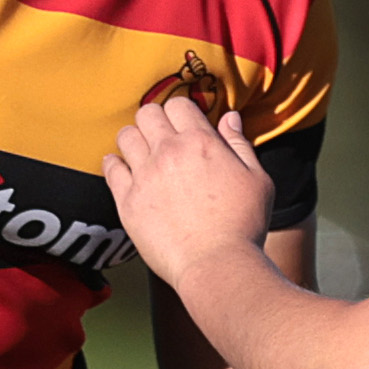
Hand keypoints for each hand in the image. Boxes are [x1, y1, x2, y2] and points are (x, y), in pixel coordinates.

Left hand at [101, 84, 277, 276]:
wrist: (217, 263)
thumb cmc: (244, 224)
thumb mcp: (258, 180)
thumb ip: (240, 145)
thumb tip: (229, 117)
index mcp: (202, 142)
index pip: (180, 104)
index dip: (183, 111)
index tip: (187, 125)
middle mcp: (168, 152)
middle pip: (147, 112)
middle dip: (156, 119)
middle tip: (165, 137)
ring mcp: (144, 174)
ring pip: (125, 135)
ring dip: (135, 139)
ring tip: (146, 154)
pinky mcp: (127, 199)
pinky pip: (110, 166)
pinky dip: (116, 163)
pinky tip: (127, 170)